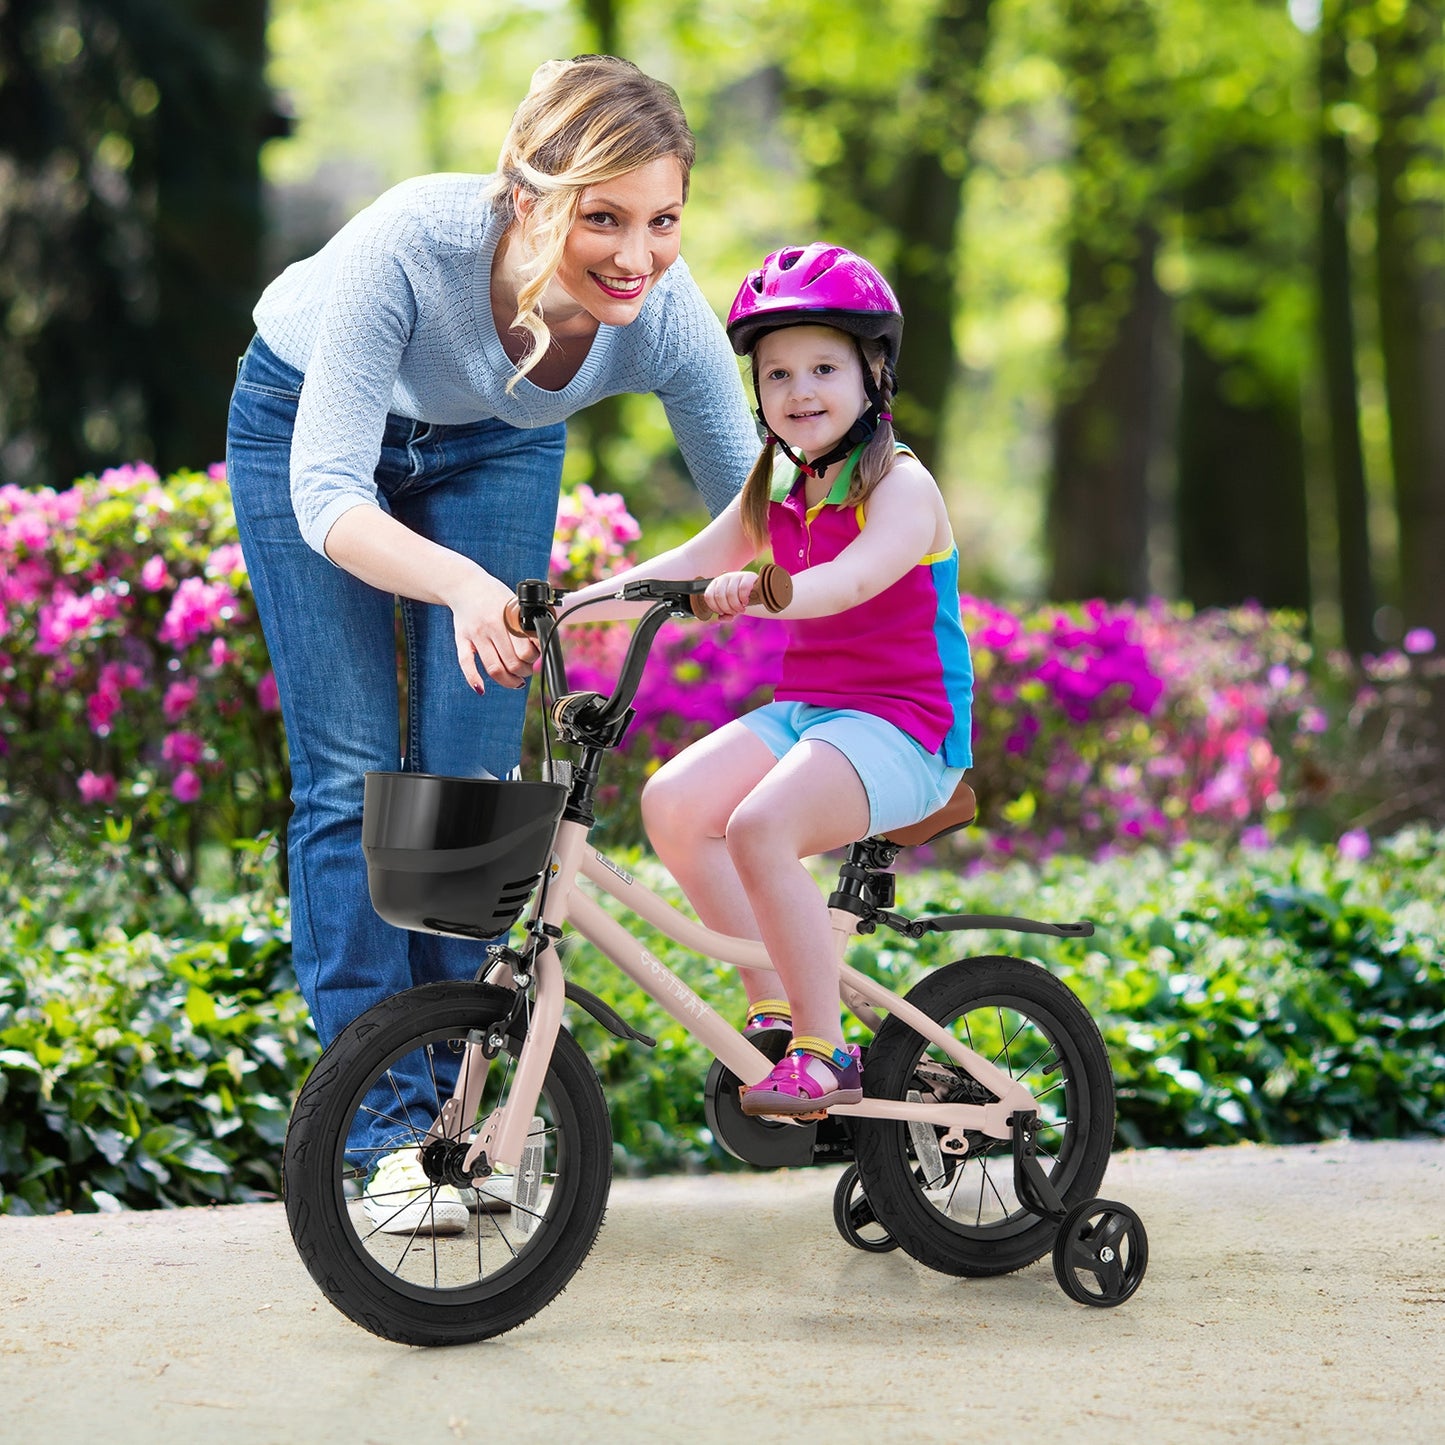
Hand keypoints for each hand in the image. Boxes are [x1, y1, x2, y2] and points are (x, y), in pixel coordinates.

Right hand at [451, 573, 539, 692]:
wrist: (464, 584)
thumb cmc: (494, 595)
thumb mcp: (514, 603)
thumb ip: (526, 622)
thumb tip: (540, 644)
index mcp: (507, 618)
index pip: (526, 650)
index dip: (534, 658)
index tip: (535, 656)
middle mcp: (491, 627)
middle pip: (512, 663)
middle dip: (523, 671)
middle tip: (526, 669)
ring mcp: (475, 635)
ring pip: (494, 668)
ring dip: (508, 681)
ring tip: (515, 680)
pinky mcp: (461, 640)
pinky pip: (466, 664)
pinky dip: (473, 680)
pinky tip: (481, 689)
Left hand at [701, 570, 756, 617]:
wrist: (754, 589)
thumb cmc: (738, 599)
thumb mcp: (730, 607)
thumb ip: (724, 614)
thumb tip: (721, 618)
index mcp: (715, 583)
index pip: (708, 596)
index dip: (715, 607)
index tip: (722, 612)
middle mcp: (724, 578)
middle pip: (719, 596)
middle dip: (727, 608)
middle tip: (734, 612)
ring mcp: (735, 575)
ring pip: (731, 594)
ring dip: (736, 606)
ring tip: (741, 609)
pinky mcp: (747, 576)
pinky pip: (743, 589)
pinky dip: (744, 599)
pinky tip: (745, 602)